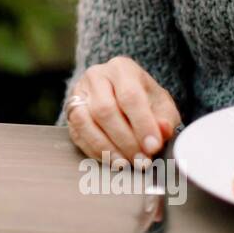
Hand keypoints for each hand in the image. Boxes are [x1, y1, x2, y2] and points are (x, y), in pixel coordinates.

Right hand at [65, 56, 180, 167]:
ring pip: (84, 122)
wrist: (121, 94)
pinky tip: (111, 160)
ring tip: (125, 163)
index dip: (142, 124)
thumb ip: (164, 119)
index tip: (153, 146)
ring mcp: (78, 93)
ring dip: (106, 148)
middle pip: (104, 110)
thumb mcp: (161, 104)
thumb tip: (163, 131)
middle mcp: (95, 77)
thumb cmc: (143, 98)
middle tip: (141, 160)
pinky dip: (95, 151)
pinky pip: (77, 134)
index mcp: (121, 69)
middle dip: (125, 140)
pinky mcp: (69, 112)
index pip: (130, 96)